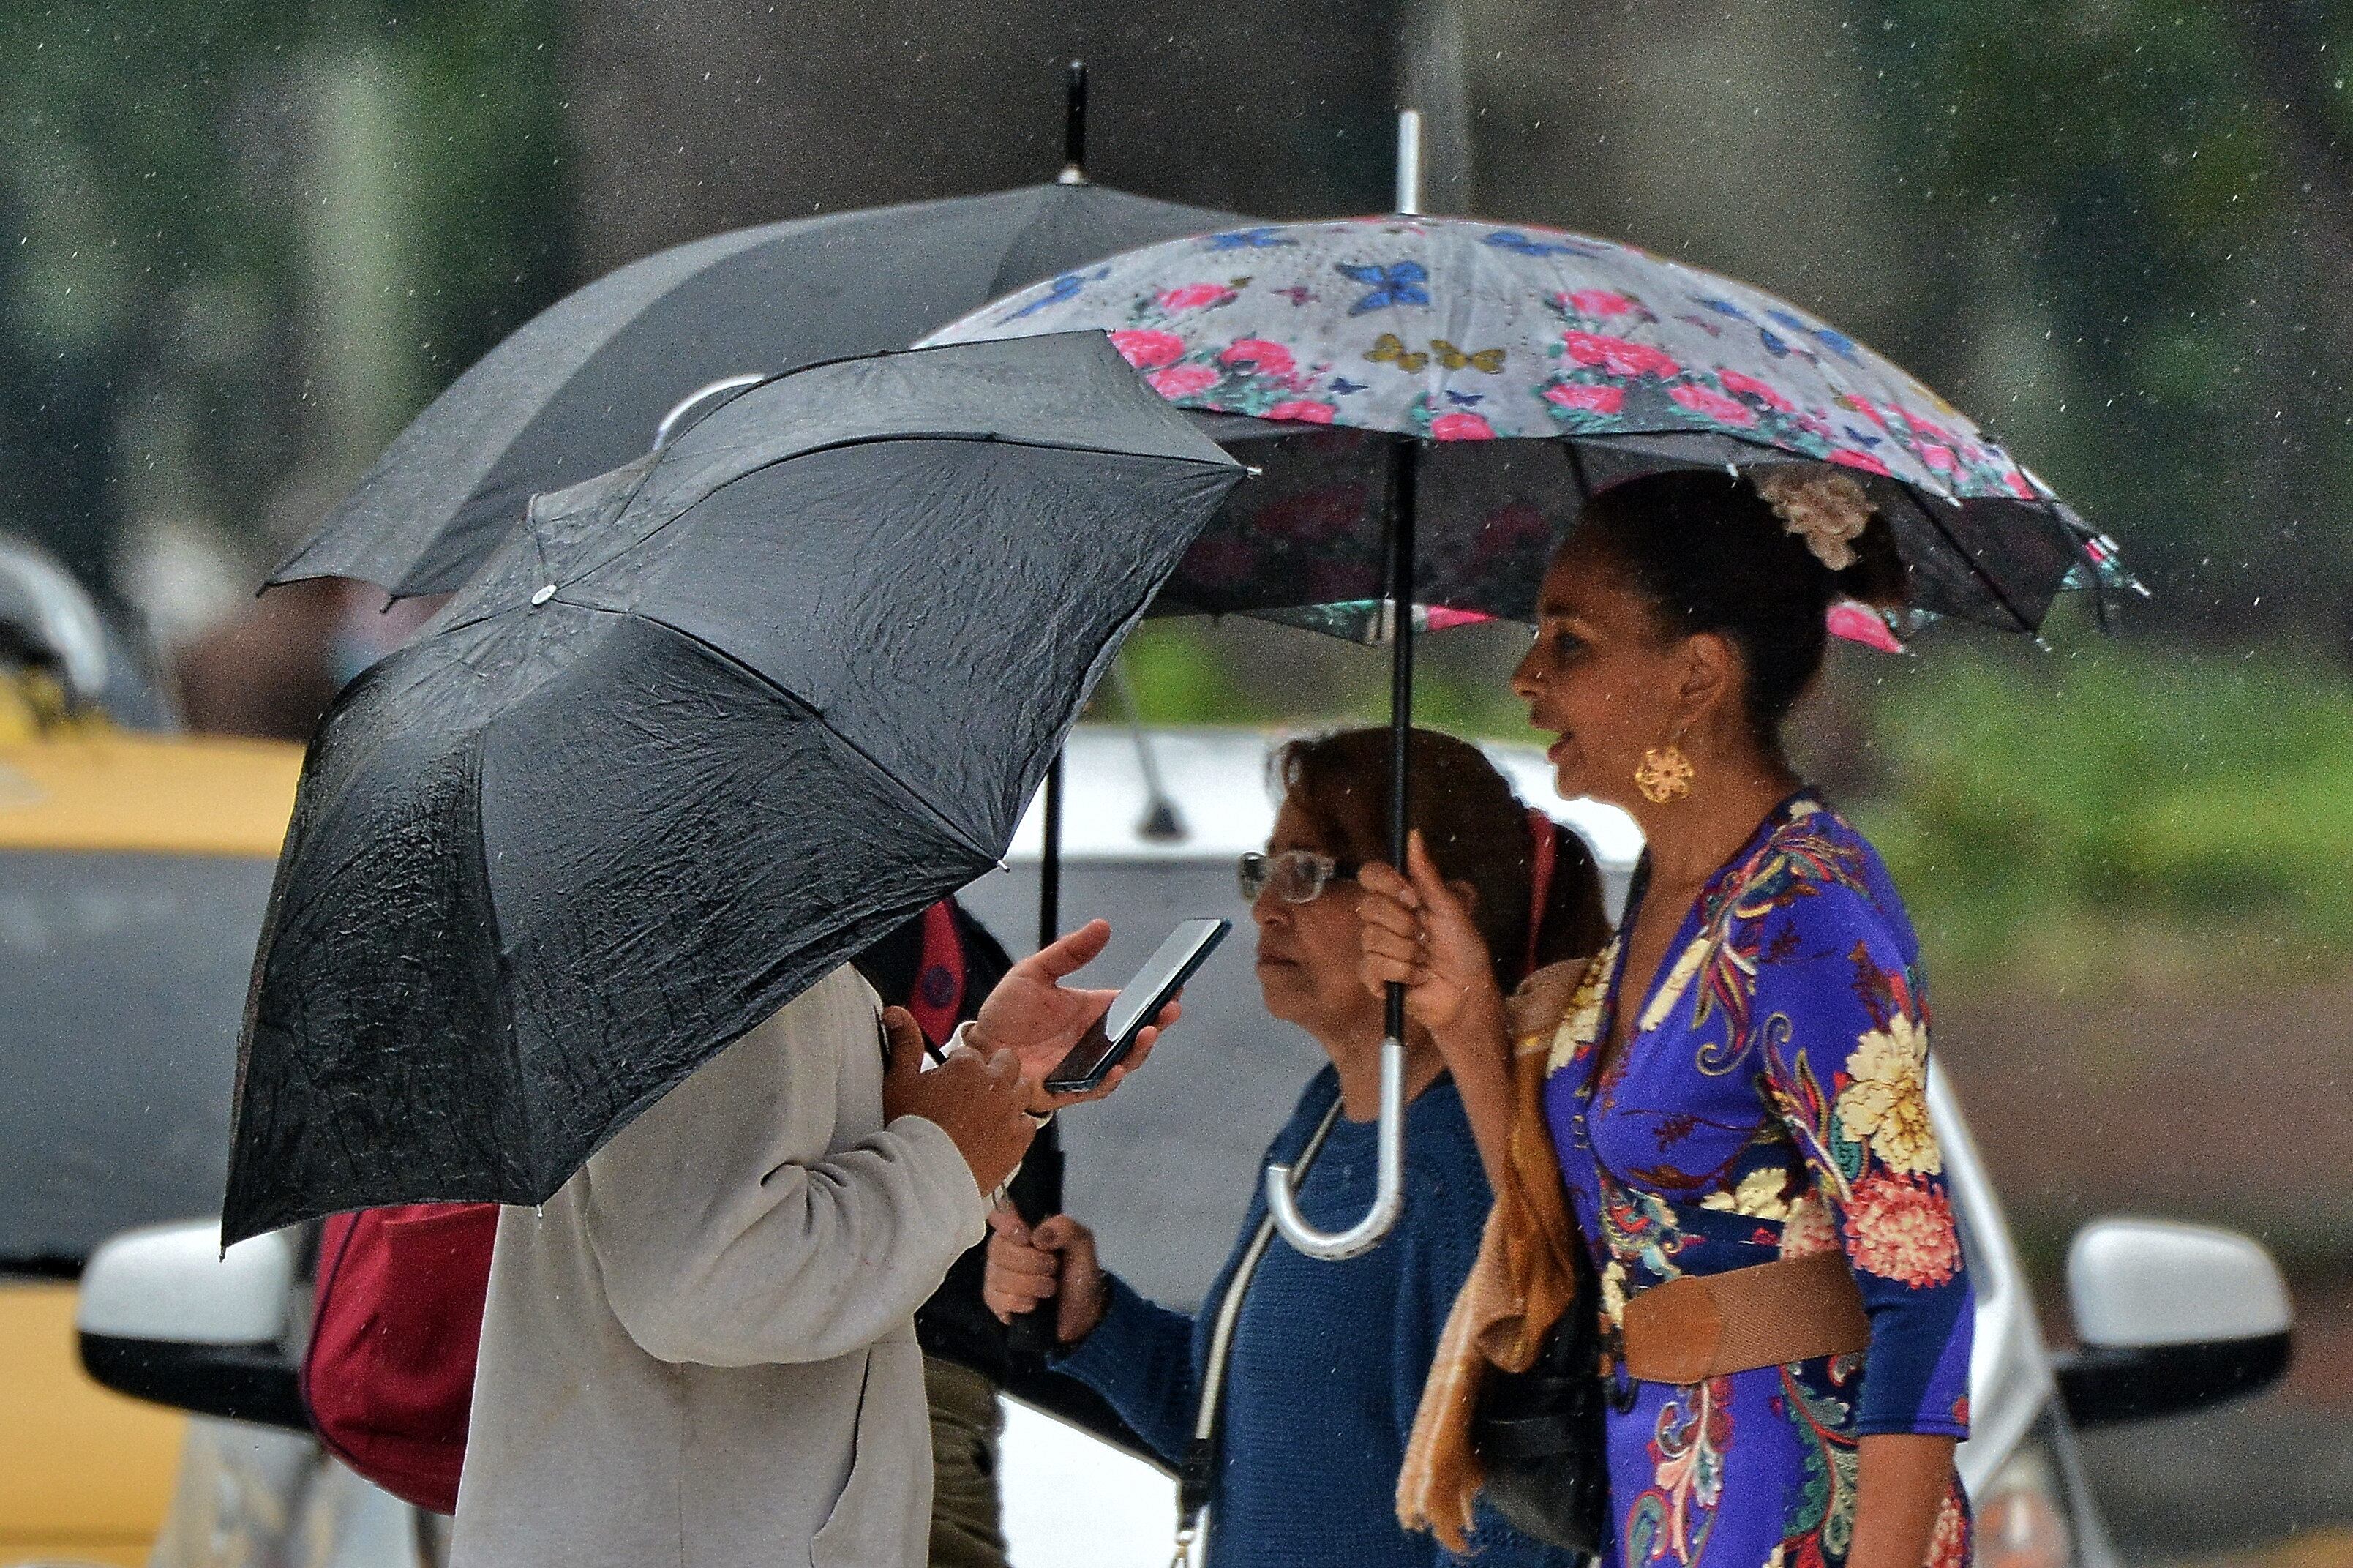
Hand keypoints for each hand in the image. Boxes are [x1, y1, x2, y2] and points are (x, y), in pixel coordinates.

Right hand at [880, 1006, 1035, 1194]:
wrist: (924, 1178)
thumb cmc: (908, 1129)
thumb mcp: (899, 1082)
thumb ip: (904, 1043)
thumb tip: (895, 1011)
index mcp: (969, 1065)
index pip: (969, 1053)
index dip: (956, 1068)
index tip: (946, 1085)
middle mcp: (996, 1083)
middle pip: (1006, 1062)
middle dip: (992, 1071)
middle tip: (969, 1093)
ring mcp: (1010, 1111)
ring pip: (1022, 1089)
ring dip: (1008, 1095)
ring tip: (984, 1112)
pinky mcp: (1019, 1139)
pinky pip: (1027, 1122)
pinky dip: (1015, 1126)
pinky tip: (994, 1134)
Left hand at [971, 919, 1179, 1112]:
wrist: (978, 1047)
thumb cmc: (1007, 1010)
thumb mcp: (1035, 972)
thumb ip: (1069, 952)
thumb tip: (1103, 925)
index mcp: (1093, 1012)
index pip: (1134, 1007)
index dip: (1157, 999)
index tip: (1175, 987)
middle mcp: (1095, 1041)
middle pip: (1136, 1036)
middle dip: (1158, 1024)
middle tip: (1169, 1010)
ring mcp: (1085, 1066)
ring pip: (1123, 1063)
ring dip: (1139, 1051)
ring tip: (1145, 1034)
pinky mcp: (1068, 1089)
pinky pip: (1096, 1088)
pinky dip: (1108, 1080)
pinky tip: (1115, 1068)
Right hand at [982, 1206, 1107, 1345]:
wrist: (1082, 1314)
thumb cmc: (1078, 1275)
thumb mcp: (1083, 1245)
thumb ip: (1066, 1229)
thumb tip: (1037, 1236)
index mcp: (1024, 1228)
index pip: (999, 1212)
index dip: (1007, 1222)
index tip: (1027, 1237)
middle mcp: (1005, 1248)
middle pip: (997, 1246)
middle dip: (1030, 1261)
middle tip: (1052, 1268)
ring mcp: (996, 1274)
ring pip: (998, 1274)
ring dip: (1031, 1283)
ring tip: (1050, 1288)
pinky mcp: (995, 1301)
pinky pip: (997, 1298)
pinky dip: (1020, 1302)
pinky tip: (1034, 1304)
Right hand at [1357, 830, 1507, 1042]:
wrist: (1468, 991)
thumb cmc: (1465, 949)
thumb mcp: (1451, 908)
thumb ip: (1427, 874)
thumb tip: (1414, 834)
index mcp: (1401, 898)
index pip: (1371, 875)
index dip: (1387, 884)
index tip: (1412, 898)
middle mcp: (1384, 919)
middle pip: (1368, 907)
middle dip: (1404, 925)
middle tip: (1426, 937)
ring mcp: (1376, 947)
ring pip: (1371, 938)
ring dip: (1407, 952)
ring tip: (1425, 960)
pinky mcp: (1374, 975)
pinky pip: (1372, 965)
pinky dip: (1402, 972)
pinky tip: (1417, 977)